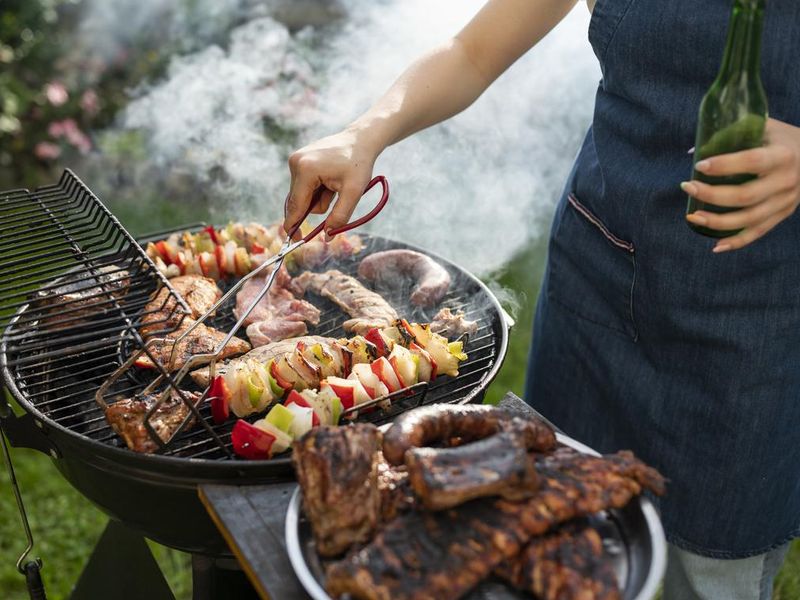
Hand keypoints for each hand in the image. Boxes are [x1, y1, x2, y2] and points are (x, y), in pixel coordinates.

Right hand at [284, 128, 378, 238]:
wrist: (360, 140)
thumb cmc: (359, 164)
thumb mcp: (353, 193)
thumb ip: (340, 216)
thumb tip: (327, 237)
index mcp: (306, 170)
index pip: (296, 206)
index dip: (295, 226)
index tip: (295, 241)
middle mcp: (295, 163)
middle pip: (298, 201)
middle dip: (317, 205)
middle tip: (335, 196)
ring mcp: (295, 160)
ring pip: (302, 195)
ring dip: (319, 197)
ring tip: (335, 184)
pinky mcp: (298, 160)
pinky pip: (303, 185)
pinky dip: (317, 189)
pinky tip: (329, 179)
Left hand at [683, 118, 799, 251]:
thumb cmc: (782, 138)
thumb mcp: (765, 127)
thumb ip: (733, 133)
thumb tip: (695, 150)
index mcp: (783, 155)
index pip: (751, 161)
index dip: (724, 165)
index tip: (699, 165)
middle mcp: (787, 181)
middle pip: (746, 195)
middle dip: (712, 195)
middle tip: (688, 188)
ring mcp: (787, 201)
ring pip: (750, 219)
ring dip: (718, 221)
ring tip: (693, 217)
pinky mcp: (784, 213)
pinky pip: (759, 232)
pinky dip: (737, 241)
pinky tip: (716, 246)